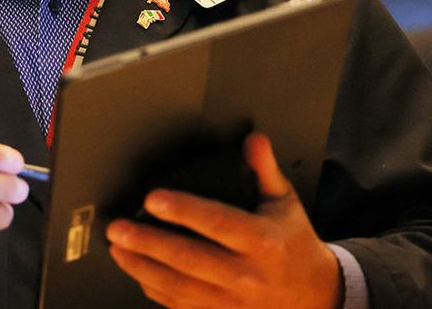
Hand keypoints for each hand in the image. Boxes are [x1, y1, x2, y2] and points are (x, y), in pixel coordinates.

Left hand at [106, 132, 340, 308]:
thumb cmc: (292, 243)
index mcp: (262, 241)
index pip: (217, 222)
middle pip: (189, 258)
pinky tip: (137, 272)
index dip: (183, 210)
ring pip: (179, 287)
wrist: (314, 294)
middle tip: (118, 228)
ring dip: (142, 268)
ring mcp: (232, 300)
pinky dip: (155, 290)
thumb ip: (264, 169)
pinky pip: (181, 306)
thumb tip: (253, 139)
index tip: (153, 199)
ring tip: (117, 249)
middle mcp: (246, 274)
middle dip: (148, 243)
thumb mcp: (284, 202)